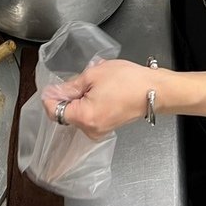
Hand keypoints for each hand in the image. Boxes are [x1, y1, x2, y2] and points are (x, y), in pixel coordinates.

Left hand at [42, 59, 159, 139]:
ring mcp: (99, 131)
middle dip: (68, 95)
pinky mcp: (107, 127)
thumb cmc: (127, 81)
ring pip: (78, 114)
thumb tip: (54, 92)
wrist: (154, 90)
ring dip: (80, 98)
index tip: (53, 85)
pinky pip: (89, 115)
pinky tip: (101, 89)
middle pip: (66, 113)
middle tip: (81, 78)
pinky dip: (89, 103)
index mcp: (84, 117)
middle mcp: (90, 130)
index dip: (50, 97)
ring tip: (95, 82)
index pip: (55, 112)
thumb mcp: (93, 75)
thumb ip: (70, 86)